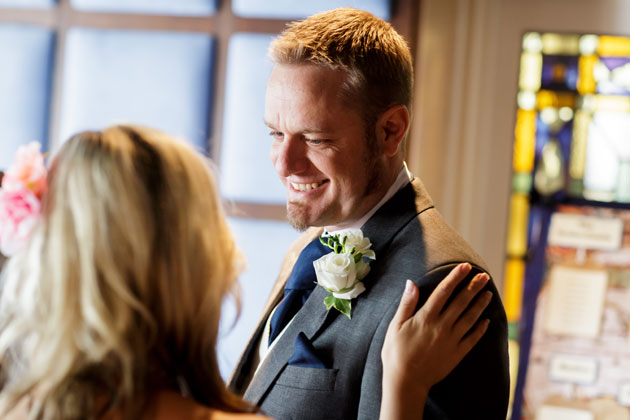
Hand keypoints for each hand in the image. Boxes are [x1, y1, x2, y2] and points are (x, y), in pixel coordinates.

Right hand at [380, 263, 491, 419]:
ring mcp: (451, 341)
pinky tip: (486, 321)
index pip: (443, 292)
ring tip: (488, 293)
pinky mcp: (456, 354)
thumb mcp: (395, 326)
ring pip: (469, 318)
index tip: (465, 267)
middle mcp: (441, 326)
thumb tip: (411, 283)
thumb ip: (406, 304)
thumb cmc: (396, 353)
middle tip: (484, 275)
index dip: (455, 277)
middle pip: (460, 302)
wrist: (405, 382)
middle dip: (473, 287)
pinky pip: (472, 339)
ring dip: (480, 305)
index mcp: (426, 317)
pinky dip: (480, 329)